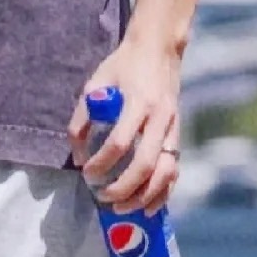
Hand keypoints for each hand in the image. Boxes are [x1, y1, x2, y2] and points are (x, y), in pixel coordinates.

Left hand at [66, 33, 182, 217]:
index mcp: (138, 102)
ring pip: (165, 172)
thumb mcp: (96, 84)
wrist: (158, 48)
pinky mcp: (178, 133)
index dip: (101, 163)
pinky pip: (175, 169)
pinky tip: (148, 206)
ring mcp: (173, 127)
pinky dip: (163, 192)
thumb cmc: (123, 65)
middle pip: (145, 164)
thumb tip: (78, 157)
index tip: (87, 173)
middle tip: (103, 198)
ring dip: (145, 196)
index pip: (120, 142)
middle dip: (123, 188)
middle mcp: (160, 118)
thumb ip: (82, 119)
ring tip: (123, 208)